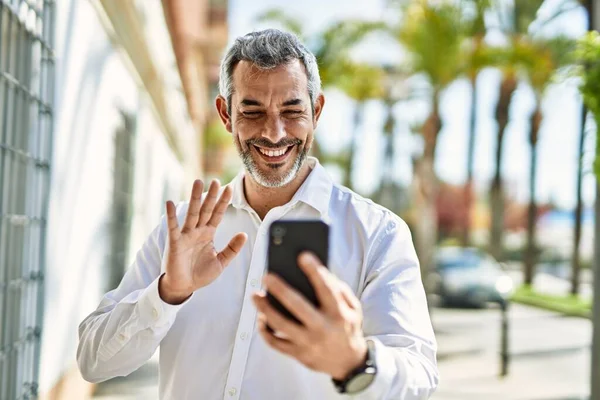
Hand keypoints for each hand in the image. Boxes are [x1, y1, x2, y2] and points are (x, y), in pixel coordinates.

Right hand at [159, 180, 247, 303]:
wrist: (184, 287)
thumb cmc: (200, 274)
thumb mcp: (221, 262)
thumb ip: (232, 248)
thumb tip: (244, 234)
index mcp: (208, 234)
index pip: (217, 214)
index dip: (223, 202)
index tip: (229, 188)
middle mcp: (197, 231)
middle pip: (205, 209)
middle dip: (211, 196)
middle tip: (216, 180)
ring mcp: (186, 235)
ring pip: (192, 214)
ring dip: (195, 198)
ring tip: (197, 183)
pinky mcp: (175, 243)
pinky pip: (173, 227)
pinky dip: (171, 216)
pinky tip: (170, 203)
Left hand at [252, 252, 367, 380]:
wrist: (348, 363)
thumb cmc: (347, 326)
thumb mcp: (352, 307)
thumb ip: (338, 289)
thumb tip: (317, 271)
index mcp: (339, 314)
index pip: (326, 289)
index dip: (315, 272)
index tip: (302, 256)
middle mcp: (323, 329)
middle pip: (298, 306)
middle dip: (281, 290)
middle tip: (266, 276)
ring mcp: (309, 343)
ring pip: (281, 325)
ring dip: (265, 309)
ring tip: (255, 295)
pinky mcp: (298, 355)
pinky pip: (276, 343)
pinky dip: (265, 330)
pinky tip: (261, 317)